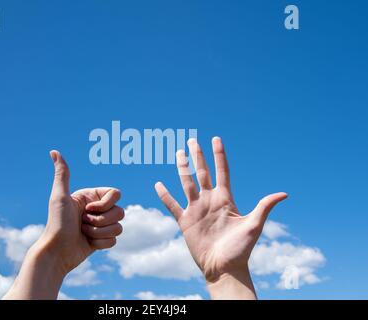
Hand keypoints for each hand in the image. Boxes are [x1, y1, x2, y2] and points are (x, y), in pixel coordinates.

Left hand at [3, 150, 123, 298]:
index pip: (116, 194)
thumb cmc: (56, 224)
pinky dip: (101, 244)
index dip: (105, 204)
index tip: (87, 210)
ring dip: (99, 233)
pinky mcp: (102, 240)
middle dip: (101, 221)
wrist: (56, 252)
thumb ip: (62, 174)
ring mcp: (100, 225)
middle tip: (82, 223)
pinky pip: (114, 240)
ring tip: (84, 234)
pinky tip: (87, 243)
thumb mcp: (59, 197)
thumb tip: (53, 151)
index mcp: (91, 197)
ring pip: (119, 227)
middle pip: (120, 212)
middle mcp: (97, 210)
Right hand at [155, 138, 286, 298]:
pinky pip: (172, 205)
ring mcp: (196, 209)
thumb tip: (284, 194)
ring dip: (182, 168)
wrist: (224, 268)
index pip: (222, 171)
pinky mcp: (185, 221)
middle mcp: (210, 200)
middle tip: (192, 140)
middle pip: (202, 173)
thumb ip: (264, 207)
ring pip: (186, 183)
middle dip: (197, 156)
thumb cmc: (241, 249)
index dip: (219, 155)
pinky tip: (158, 184)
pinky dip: (165, 195)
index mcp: (225, 199)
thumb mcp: (254, 225)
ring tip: (178, 154)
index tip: (216, 139)